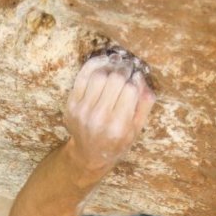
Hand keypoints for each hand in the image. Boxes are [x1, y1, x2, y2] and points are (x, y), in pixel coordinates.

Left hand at [62, 51, 154, 174]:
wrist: (89, 154)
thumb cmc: (117, 141)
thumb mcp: (137, 129)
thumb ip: (144, 104)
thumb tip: (140, 76)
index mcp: (119, 127)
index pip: (130, 90)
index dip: (135, 78)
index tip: (136, 75)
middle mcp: (99, 118)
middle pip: (115, 79)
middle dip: (124, 69)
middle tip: (128, 67)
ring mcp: (82, 111)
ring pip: (99, 75)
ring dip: (110, 65)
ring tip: (117, 64)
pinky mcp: (71, 104)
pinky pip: (83, 76)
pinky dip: (94, 64)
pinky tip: (103, 61)